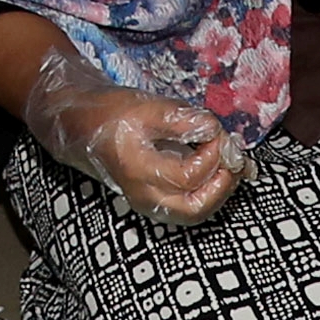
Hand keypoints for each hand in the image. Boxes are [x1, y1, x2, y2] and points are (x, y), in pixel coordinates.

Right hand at [20, 42, 239, 223]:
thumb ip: (182, 119)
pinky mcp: (156, 201)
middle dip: (223, 184)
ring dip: (220, 190)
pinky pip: (189, 206)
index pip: (188, 175)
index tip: (218, 133)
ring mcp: (150, 203)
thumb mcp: (145, 107)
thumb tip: (214, 129)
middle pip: (196, 208)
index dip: (212, 155)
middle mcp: (144, 195)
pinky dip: (210, 192)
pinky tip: (222, 171)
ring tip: (233, 165)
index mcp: (138, 171)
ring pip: (195, 212)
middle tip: (236, 159)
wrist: (83, 126)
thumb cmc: (111, 113)